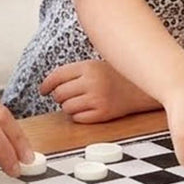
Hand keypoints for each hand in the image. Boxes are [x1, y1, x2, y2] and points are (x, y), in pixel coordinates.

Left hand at [40, 60, 160, 122]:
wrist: (140, 88)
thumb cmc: (114, 76)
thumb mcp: (94, 65)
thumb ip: (74, 72)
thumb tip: (48, 85)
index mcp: (88, 66)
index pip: (57, 76)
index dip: (46, 85)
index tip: (43, 90)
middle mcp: (92, 81)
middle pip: (59, 94)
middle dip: (60, 96)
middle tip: (70, 95)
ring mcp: (98, 98)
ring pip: (67, 108)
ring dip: (69, 107)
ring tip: (82, 101)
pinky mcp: (103, 113)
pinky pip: (78, 118)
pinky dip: (79, 116)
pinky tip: (88, 109)